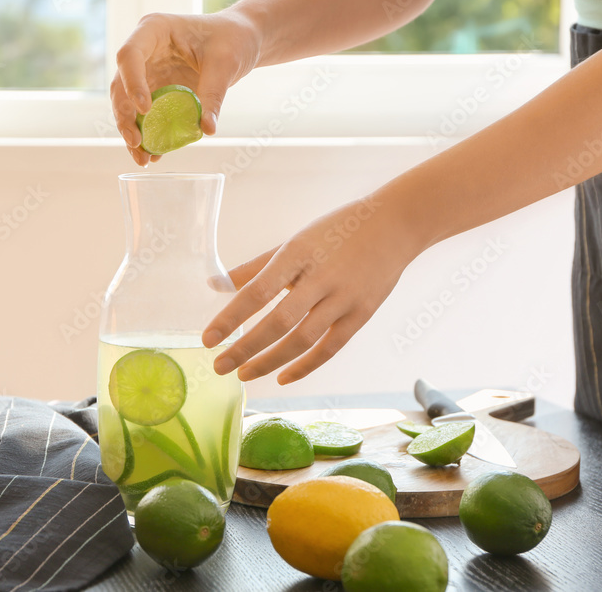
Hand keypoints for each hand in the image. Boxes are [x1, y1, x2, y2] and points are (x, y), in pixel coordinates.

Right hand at [111, 11, 261, 165]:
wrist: (241, 40)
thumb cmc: (232, 39)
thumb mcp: (225, 64)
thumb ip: (213, 94)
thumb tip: (206, 129)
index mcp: (154, 30)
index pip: (129, 55)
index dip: (132, 83)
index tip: (145, 109)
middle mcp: (144, 52)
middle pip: (120, 85)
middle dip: (125, 117)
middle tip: (136, 142)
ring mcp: (147, 73)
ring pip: (128, 105)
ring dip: (132, 132)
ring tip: (143, 158)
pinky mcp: (156, 91)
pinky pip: (146, 116)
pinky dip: (148, 135)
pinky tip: (153, 156)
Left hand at [202, 195, 420, 383]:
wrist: (394, 225)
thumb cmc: (335, 231)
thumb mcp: (294, 241)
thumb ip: (255, 266)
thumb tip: (214, 284)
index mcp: (297, 253)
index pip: (257, 291)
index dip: (230, 317)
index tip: (208, 338)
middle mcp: (321, 277)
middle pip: (278, 322)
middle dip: (245, 348)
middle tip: (219, 366)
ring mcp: (344, 298)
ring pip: (303, 340)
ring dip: (270, 362)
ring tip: (244, 374)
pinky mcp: (362, 314)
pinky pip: (330, 348)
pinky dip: (305, 366)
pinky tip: (282, 377)